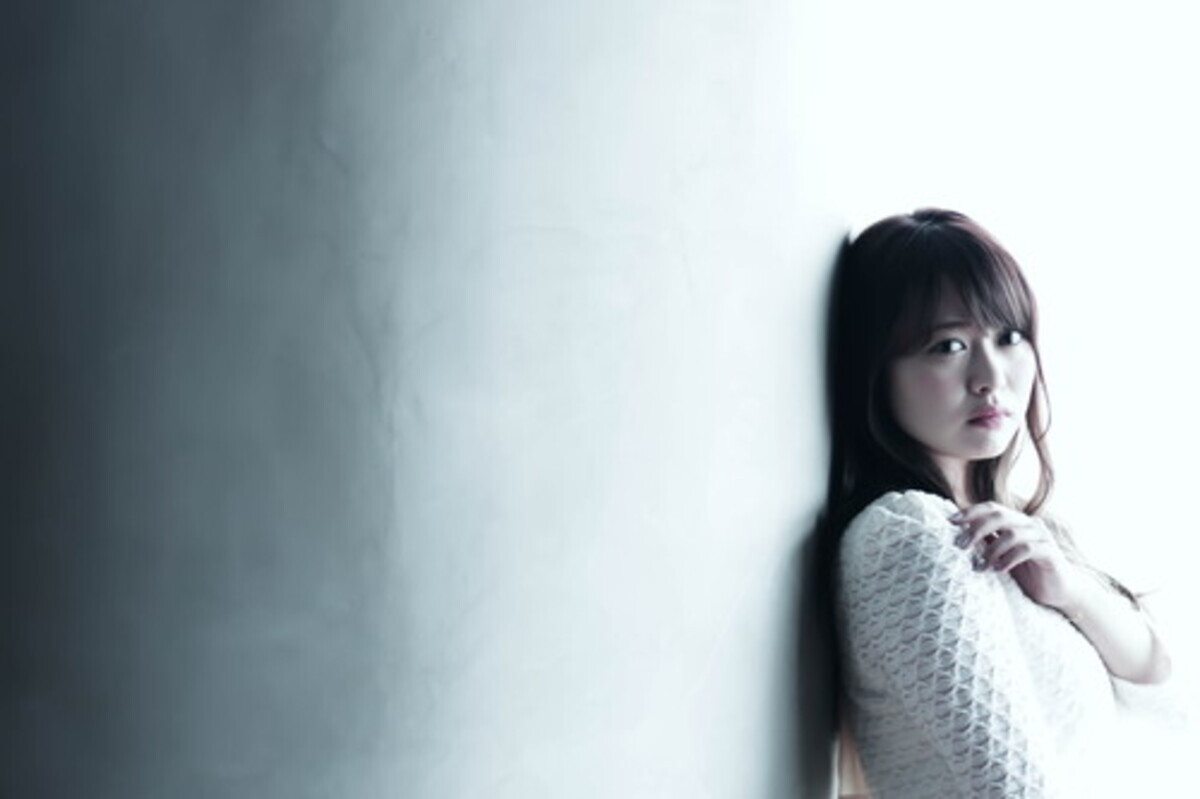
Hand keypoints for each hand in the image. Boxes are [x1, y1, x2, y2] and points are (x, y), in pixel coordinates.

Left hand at [949, 502, 1083, 611]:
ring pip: (1011, 533)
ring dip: (991, 550)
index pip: (991, 508)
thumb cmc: (1026, 573)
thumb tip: (957, 535)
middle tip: (960, 546)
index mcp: (1015, 522)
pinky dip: (1009, 558)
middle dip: (975, 529)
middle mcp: (1029, 524)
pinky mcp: (1050, 553)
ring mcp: (1042, 537)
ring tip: (980, 567)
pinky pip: (1027, 549)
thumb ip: (986, 542)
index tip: (949, 520)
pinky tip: (999, 570)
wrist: (1059, 592)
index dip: (970, 512)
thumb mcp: (1001, 556)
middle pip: (999, 516)